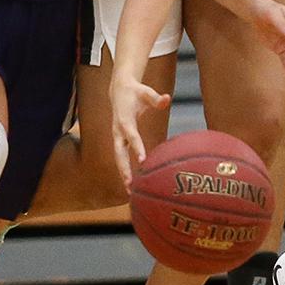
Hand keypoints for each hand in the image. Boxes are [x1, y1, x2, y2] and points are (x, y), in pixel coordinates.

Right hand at [110, 74, 170, 189]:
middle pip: (119, 153)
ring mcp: (117, 137)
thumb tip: (167, 98)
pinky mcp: (119, 141)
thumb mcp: (146, 92)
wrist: (119, 91)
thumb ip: (156, 98)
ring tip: (131, 193)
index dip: (136, 147)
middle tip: (131, 185)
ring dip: (123, 174)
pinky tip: (132, 185)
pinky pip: (121, 158)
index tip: (142, 161)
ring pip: (118, 158)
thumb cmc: (136, 92)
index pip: (131, 136)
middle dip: (124, 169)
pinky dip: (125, 170)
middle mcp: (118, 131)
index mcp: (124, 120)